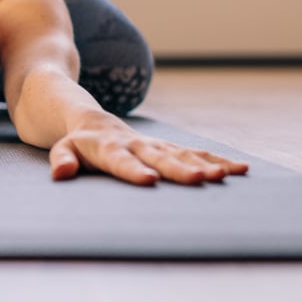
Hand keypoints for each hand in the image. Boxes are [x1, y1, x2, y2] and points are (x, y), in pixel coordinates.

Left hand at [49, 119, 248, 185]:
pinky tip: (240, 169)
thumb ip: (62, 160)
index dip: (134, 170)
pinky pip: (195, 153)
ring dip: (205, 164)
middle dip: (181, 169)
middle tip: (202, 180)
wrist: (92, 121)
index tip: (149, 180)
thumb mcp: (62, 150)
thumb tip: (60, 173)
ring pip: (183, 154)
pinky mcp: (169, 147)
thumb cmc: (77, 144)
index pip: (121, 161)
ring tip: (227, 176)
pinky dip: (217, 160)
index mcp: (109, 149)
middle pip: (160, 158)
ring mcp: (156, 145)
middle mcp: (137, 145)